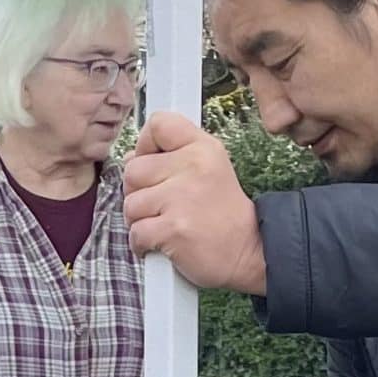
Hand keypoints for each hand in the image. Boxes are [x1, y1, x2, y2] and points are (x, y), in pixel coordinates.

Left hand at [122, 113, 268, 295]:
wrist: (247, 252)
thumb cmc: (221, 214)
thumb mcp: (208, 170)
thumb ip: (172, 157)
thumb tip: (132, 156)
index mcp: (202, 148)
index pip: (158, 124)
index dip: (145, 146)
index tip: (154, 166)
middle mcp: (193, 166)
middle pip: (133, 169)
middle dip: (138, 192)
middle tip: (162, 206)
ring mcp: (182, 197)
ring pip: (130, 203)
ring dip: (140, 221)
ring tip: (166, 225)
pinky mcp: (173, 228)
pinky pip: (135, 232)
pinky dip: (142, 244)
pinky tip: (162, 243)